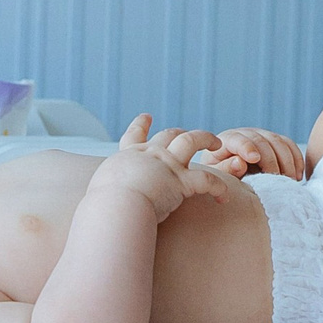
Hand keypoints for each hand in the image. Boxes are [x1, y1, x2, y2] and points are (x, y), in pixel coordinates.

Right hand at [90, 115, 236, 220]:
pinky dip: (218, 188)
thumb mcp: (100, 191)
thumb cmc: (103, 205)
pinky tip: (224, 197)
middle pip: (169, 135)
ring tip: (217, 143)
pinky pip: (207, 180)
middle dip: (181, 132)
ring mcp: (167, 165)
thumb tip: (99, 206)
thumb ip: (106, 192)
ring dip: (206, 139)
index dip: (140, 125)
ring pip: (192, 141)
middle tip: (189, 134)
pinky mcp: (181, 182)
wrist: (115, 205)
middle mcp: (149, 155)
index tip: (147, 116)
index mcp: (128, 157)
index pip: (133, 136)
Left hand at [210, 126, 305, 178]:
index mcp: (227, 140)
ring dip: (287, 162)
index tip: (255, 159)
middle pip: (262, 141)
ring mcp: (262, 135)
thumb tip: (239, 162)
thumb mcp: (219, 177)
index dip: (246, 147)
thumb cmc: (222, 178)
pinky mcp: (275, 141)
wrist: (231, 176)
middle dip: (272, 161)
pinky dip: (296, 159)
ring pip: (279, 141)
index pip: (238, 139)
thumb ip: (225, 170)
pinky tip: (298, 176)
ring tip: (289, 182)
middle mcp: (246, 133)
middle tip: (278, 182)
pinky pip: (289, 145)